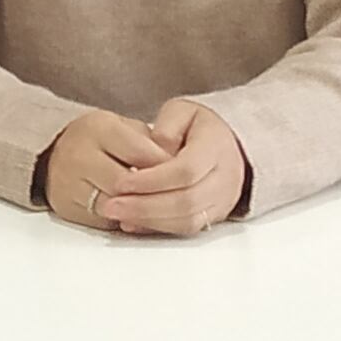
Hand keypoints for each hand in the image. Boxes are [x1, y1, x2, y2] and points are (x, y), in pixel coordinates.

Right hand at [36, 108, 169, 231]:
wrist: (54, 154)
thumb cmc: (99, 141)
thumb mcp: (125, 129)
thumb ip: (151, 144)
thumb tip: (178, 169)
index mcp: (98, 127)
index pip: (141, 153)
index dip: (167, 168)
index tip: (185, 176)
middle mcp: (79, 154)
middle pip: (126, 184)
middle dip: (154, 194)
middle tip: (177, 198)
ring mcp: (69, 183)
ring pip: (116, 208)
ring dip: (142, 211)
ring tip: (160, 208)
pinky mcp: (67, 208)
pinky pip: (105, 222)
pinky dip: (126, 222)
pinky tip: (139, 216)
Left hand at [93, 98, 249, 238]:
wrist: (228, 146)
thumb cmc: (199, 127)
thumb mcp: (182, 111)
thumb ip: (167, 127)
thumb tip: (153, 150)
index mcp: (216, 147)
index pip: (186, 170)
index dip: (152, 179)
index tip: (122, 181)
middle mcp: (225, 178)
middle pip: (186, 201)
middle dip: (145, 206)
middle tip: (112, 205)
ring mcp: (222, 201)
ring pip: (187, 220)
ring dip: (149, 220)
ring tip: (116, 214)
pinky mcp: (213, 216)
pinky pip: (186, 229)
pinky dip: (157, 228)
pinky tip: (132, 222)